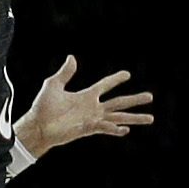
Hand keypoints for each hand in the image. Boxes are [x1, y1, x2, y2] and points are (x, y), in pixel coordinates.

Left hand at [18, 55, 152, 153]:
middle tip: (150, 96)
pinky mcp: (88, 129)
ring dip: (134, 117)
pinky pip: (106, 128)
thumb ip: (64, 73)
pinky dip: (115, 129)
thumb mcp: (53, 85)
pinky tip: (126, 130)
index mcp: (85, 96)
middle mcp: (92, 107)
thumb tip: (72, 57)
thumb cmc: (43, 107)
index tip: (127, 74)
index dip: (116, 79)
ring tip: (151, 118)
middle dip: (134, 99)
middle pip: (118, 102)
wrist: (37, 126)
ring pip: (118, 117)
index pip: (105, 85)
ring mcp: (92, 119)